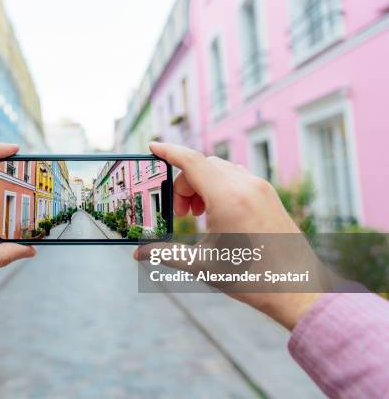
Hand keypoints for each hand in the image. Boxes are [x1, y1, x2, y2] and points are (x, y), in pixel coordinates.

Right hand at [143, 142, 320, 329]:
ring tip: (197, 216)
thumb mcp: (202, 266)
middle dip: (183, 183)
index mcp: (228, 199)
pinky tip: (217, 214)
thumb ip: (166, 255)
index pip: (192, 161)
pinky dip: (219, 187)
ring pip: (220, 170)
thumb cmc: (251, 279)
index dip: (169, 151)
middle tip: (179, 214)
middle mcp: (246, 186)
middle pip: (203, 166)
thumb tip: (139, 254)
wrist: (298, 290)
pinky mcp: (270, 196)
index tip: (153, 147)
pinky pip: (237, 178)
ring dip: (201, 184)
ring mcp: (262, 189)